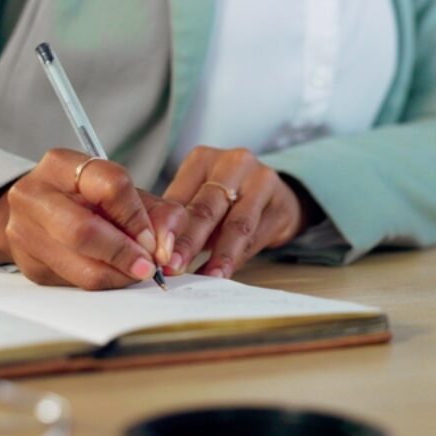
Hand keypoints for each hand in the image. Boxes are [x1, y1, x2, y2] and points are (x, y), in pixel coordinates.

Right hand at [0, 148, 186, 289]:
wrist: (38, 213)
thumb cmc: (89, 199)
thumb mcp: (126, 194)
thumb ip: (159, 213)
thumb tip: (167, 249)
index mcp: (62, 164)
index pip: (110, 186)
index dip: (138, 218)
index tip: (154, 239)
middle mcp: (35, 195)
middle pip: (85, 230)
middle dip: (125, 253)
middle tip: (149, 266)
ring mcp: (24, 232)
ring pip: (80, 266)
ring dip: (118, 275)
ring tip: (136, 272)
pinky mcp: (28, 265)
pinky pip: (74, 284)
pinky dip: (104, 283)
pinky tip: (115, 275)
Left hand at [163, 146, 312, 278]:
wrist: (277, 198)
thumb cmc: (228, 202)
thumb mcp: (199, 201)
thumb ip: (180, 221)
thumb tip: (154, 253)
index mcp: (202, 159)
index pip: (180, 197)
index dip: (166, 228)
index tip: (154, 254)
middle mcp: (233, 163)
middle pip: (207, 207)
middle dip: (189, 241)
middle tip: (174, 267)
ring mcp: (261, 179)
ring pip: (237, 223)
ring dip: (219, 254)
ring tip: (207, 276)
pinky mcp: (280, 201)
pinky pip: (257, 235)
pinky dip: (238, 257)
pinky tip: (225, 272)